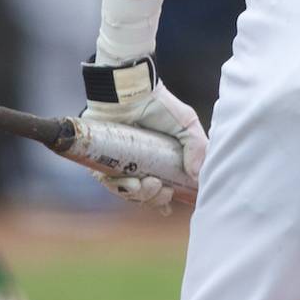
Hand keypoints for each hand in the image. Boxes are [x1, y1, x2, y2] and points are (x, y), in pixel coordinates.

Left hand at [80, 56, 206, 213]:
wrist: (130, 94)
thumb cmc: (160, 106)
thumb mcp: (187, 124)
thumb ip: (197, 146)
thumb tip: (197, 175)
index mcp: (160, 160)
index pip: (162, 187)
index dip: (165, 200)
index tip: (172, 205)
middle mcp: (139, 165)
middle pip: (146, 195)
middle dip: (155, 198)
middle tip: (161, 188)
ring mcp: (120, 165)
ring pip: (128, 192)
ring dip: (140, 195)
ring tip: (148, 184)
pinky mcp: (101, 162)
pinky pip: (109, 183)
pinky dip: (120, 187)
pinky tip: (130, 183)